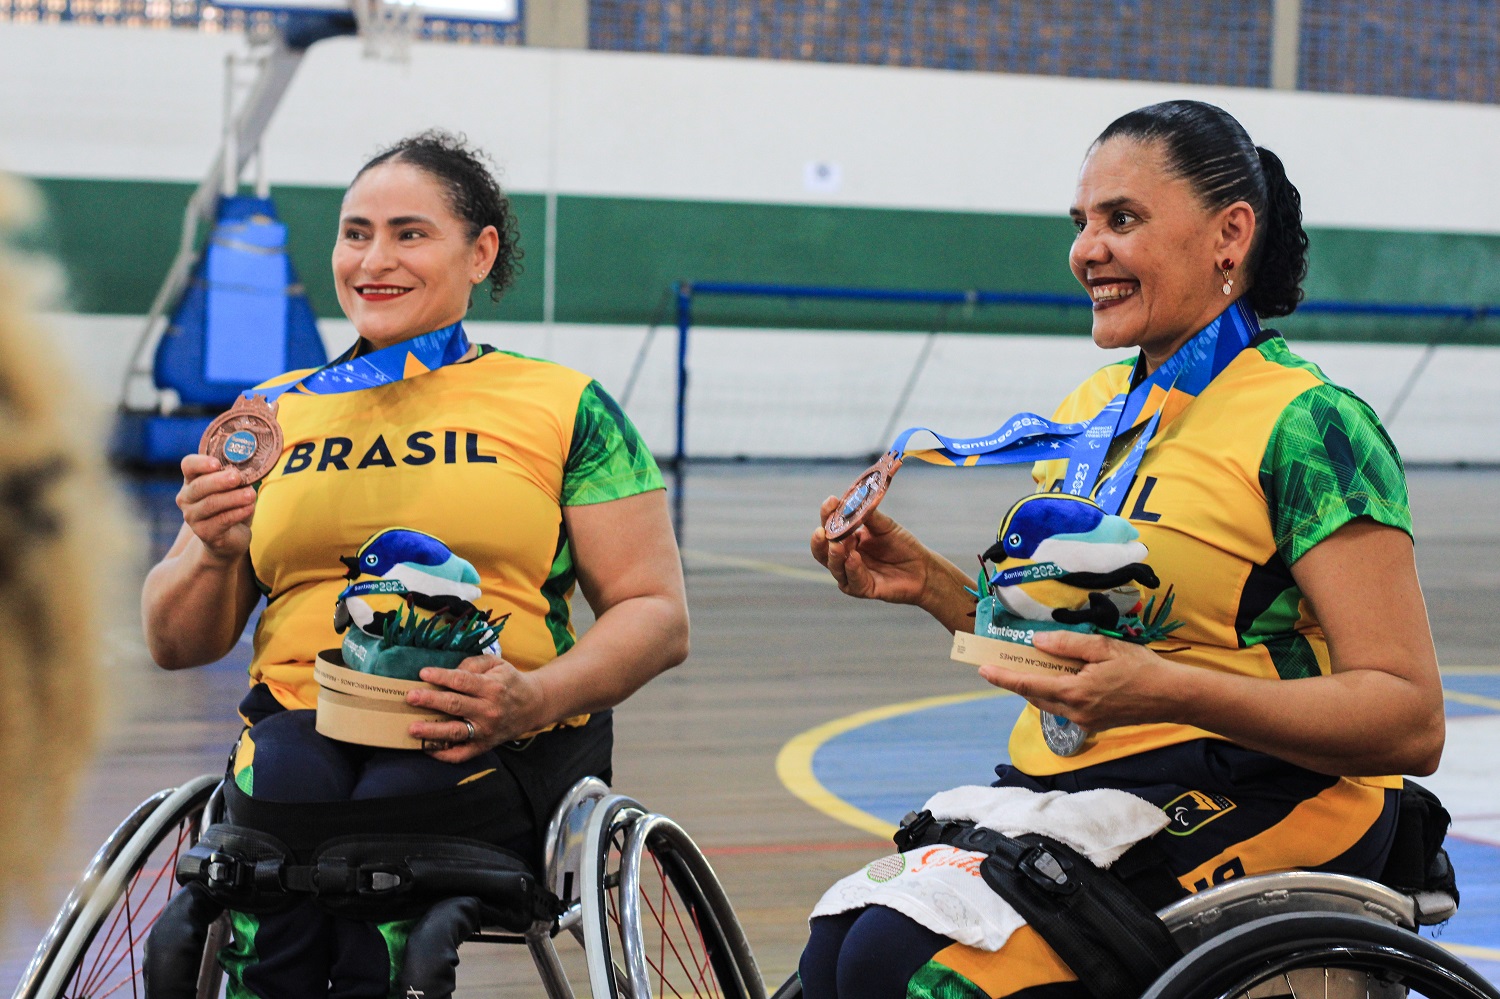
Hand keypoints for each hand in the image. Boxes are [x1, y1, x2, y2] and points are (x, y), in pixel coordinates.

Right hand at [176, 454, 255, 562]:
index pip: (189, 465)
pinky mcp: (204, 532)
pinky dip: (237, 513)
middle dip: (220, 481)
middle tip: (237, 477)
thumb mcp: (233, 488)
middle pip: (199, 486)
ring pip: (210, 504)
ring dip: (233, 498)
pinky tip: (249, 508)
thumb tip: (249, 469)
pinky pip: (221, 520)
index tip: (217, 464)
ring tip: (251, 494)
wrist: (230, 536)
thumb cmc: (232, 505)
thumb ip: (235, 476)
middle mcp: (187, 497)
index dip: (201, 463)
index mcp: (192, 480)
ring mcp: (192, 516)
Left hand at [406, 654, 547, 762]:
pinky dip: (444, 754)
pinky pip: (462, 754)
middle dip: (430, 701)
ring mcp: (485, 731)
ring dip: (432, 731)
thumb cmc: (509, 682)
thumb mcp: (497, 664)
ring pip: (455, 732)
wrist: (533, 706)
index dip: (441, 677)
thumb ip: (474, 663)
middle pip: (455, 705)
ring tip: (412, 728)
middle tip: (410, 697)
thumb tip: (452, 669)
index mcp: (492, 687)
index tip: (423, 673)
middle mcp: (488, 710)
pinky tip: (427, 748)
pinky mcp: (483, 746)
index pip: (462, 681)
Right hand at [810, 495, 932, 604]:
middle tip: (822, 531)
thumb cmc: (902, 545)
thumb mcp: (885, 525)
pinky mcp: (862, 589)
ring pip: (834, 567)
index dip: (827, 515)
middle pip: (822, 551)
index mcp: (847, 539)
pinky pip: (852, 580)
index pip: (830, 527)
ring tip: (837, 545)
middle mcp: (844, 557)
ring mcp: (851, 574)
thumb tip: (853, 500)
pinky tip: (853, 558)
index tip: (830, 502)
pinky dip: (851, 569)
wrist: (923, 568)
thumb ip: (868, 515)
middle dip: (820, 541)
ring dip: (834, 556)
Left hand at [976, 630, 1187, 730]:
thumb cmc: (1140, 669)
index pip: (1028, 686)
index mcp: (1075, 693)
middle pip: (1035, 696)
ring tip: (1032, 665)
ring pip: (1049, 703)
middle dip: (1017, 681)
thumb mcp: (1104, 647)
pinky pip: (1065, 708)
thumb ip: (1068, 644)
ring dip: (1038, 686)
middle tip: (1003, 663)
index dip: (1003, 678)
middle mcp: (1075, 713)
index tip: (982, 670)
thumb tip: (1038, 642)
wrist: (1171, 697)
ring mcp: (1084, 722)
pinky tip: (1062, 677)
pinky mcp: (1094, 725)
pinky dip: (1057, 692)